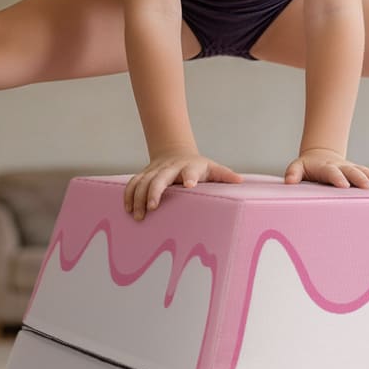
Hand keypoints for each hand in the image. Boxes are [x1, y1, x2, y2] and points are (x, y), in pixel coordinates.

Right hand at [124, 152, 243, 219]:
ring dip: (138, 197)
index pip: (190, 171)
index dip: (189, 177)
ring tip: (139, 216)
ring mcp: (155, 170)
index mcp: (190, 167)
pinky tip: (128, 209)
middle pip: (160, 177)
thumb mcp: (213, 169)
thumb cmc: (199, 167)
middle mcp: (170, 167)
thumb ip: (225, 175)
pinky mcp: (144, 174)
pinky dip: (128, 195)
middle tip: (153, 208)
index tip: (188, 185)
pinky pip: (133, 183)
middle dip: (155, 191)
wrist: (176, 152)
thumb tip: (241, 181)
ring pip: (143, 181)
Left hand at [284, 148, 368, 190]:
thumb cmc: (308, 166)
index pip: (332, 172)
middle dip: (363, 180)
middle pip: (355, 172)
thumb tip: (289, 181)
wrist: (322, 155)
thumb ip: (293, 172)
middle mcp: (344, 167)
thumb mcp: (298, 166)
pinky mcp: (363, 173)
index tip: (344, 186)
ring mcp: (355, 169)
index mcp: (327, 167)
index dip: (338, 178)